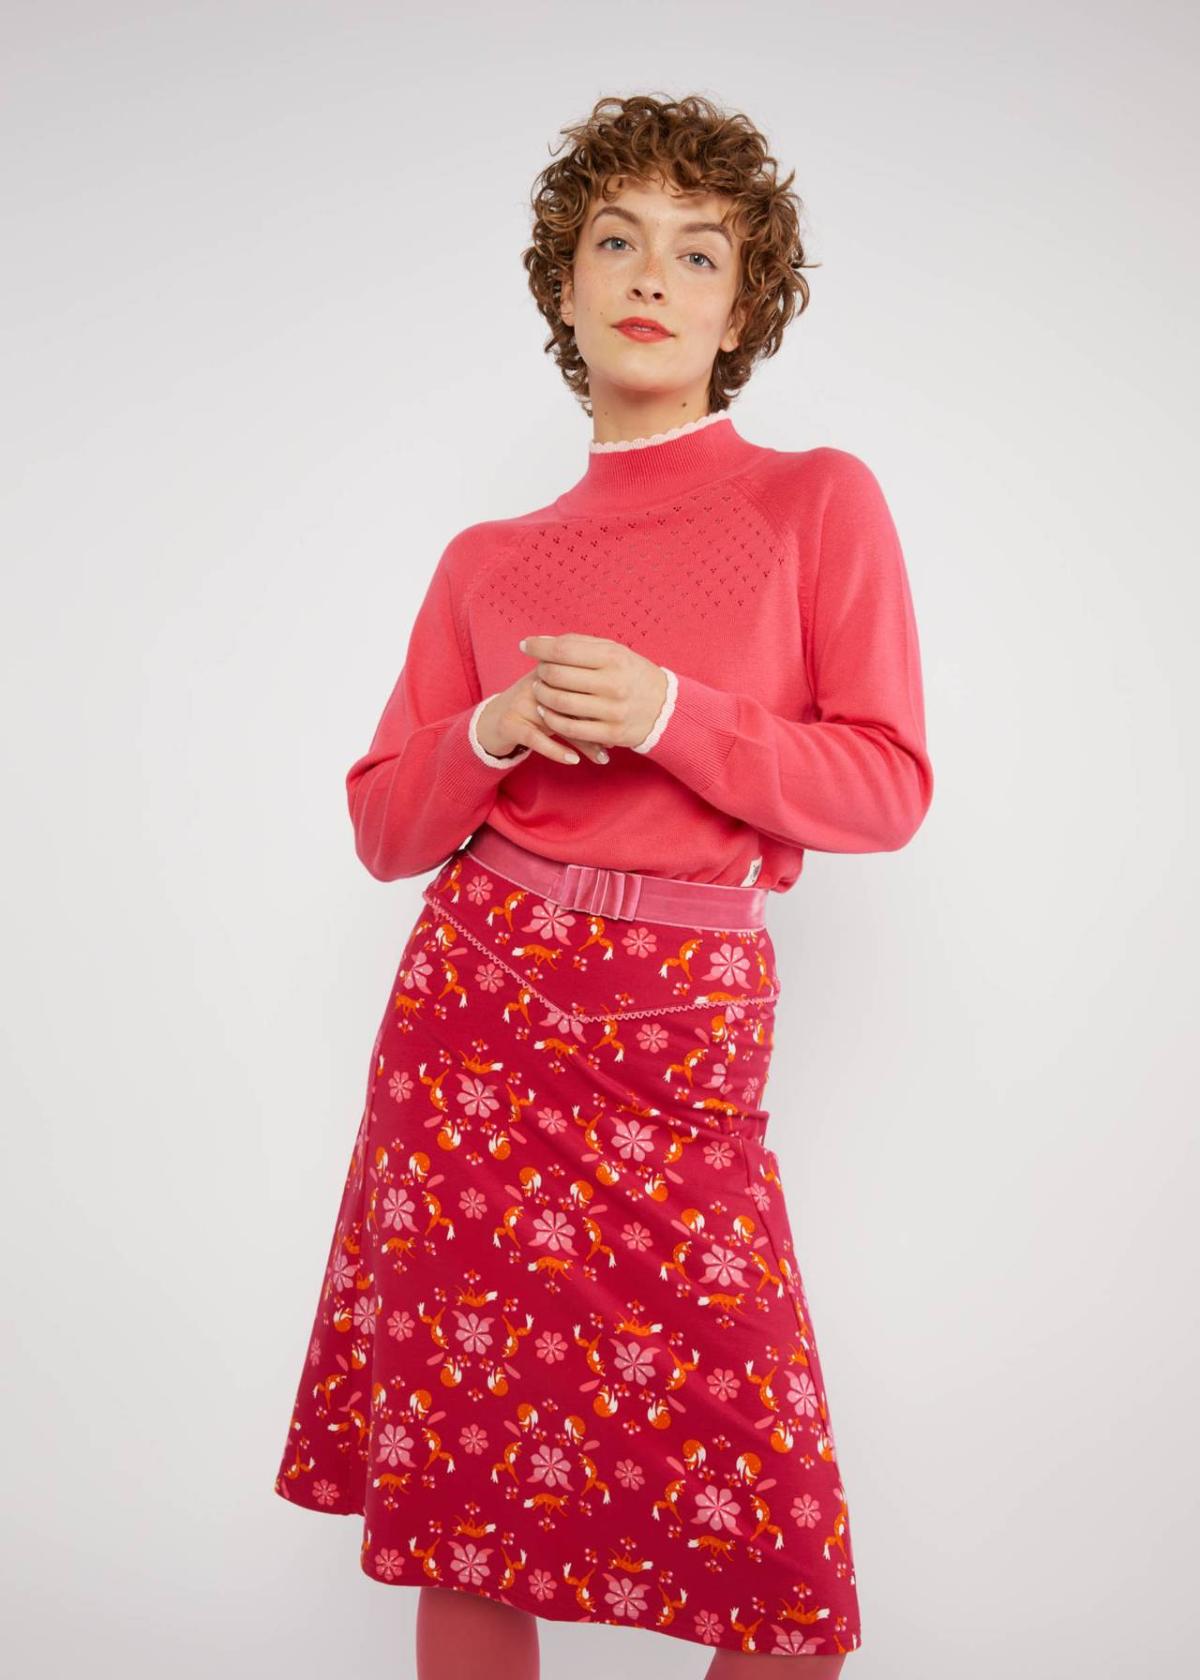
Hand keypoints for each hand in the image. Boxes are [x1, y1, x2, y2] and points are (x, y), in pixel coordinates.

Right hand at [474, 667, 610, 765]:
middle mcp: (536, 684)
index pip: (582, 682)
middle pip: (572, 700)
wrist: (493, 720)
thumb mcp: (558, 705)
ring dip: (583, 741)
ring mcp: (521, 703)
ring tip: (602, 757)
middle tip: (615, 743)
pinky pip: (535, 738)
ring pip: (556, 720)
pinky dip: (555, 750)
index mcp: (551, 672)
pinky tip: (573, 760)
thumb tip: (615, 730)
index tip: (622, 724)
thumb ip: (583, 708)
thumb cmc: (534, 713)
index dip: (602, 703)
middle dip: (596, 724)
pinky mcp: (509, 723)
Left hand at [519, 633, 666, 750]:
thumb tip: (541, 642)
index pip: (564, 650)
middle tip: (539, 671)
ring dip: (543, 695)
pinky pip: (569, 728)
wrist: (665, 707)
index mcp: (613, 658)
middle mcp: (613, 684)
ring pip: (560, 703)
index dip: (539, 647)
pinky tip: (547, 712)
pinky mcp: (610, 733)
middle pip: (558, 676)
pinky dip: (552, 720)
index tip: (525, 645)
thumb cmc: (631, 674)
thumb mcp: (614, 651)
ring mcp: (612, 711)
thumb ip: (579, 644)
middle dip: (541, 672)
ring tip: (540, 690)